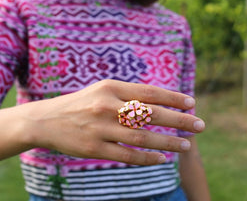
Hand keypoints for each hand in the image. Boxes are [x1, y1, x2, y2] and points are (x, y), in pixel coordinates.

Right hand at [23, 79, 204, 165]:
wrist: (45, 120)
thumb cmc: (79, 104)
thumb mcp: (101, 91)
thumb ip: (127, 95)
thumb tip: (160, 103)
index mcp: (110, 87)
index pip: (149, 92)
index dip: (173, 98)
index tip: (192, 103)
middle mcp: (106, 106)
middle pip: (151, 114)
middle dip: (179, 120)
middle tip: (200, 125)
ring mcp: (99, 128)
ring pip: (142, 137)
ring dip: (168, 142)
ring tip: (187, 145)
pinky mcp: (93, 149)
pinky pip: (127, 155)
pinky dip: (147, 159)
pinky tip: (162, 159)